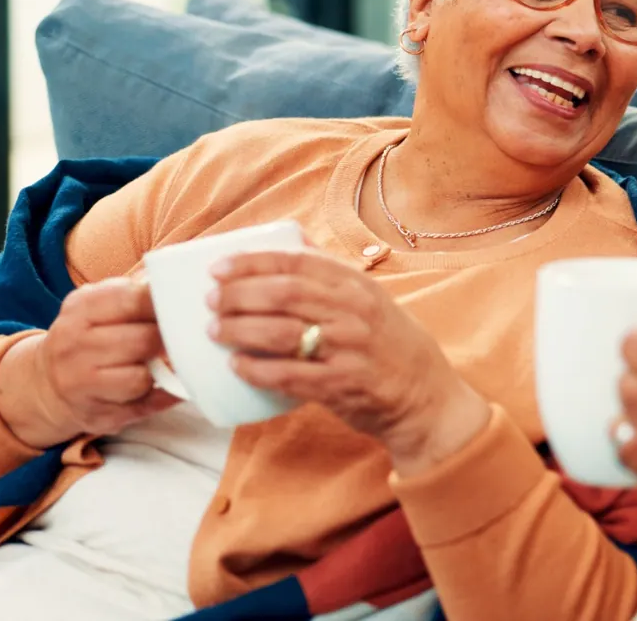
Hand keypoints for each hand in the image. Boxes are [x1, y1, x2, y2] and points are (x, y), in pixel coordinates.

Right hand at [0, 277, 180, 448]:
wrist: (45, 382)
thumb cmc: (87, 336)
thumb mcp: (99, 303)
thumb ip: (135, 290)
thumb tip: (180, 277)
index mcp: (80, 308)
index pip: (134, 299)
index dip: (165, 304)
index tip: (181, 307)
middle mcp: (74, 345)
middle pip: (143, 341)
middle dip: (166, 341)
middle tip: (177, 338)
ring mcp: (80, 384)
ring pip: (141, 379)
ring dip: (158, 373)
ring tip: (158, 364)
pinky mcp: (95, 416)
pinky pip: (143, 408)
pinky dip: (161, 397)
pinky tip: (163, 386)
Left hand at [209, 249, 489, 474]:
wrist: (425, 396)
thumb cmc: (389, 344)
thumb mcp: (371, 299)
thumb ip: (333, 274)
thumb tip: (291, 241)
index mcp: (357, 285)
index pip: (296, 263)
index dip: (252, 262)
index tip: (218, 267)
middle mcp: (354, 311)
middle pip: (283, 293)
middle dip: (238, 294)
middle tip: (210, 300)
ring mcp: (349, 349)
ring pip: (281, 332)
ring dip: (239, 330)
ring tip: (215, 331)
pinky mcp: (342, 385)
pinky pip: (289, 375)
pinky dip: (258, 370)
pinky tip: (237, 366)